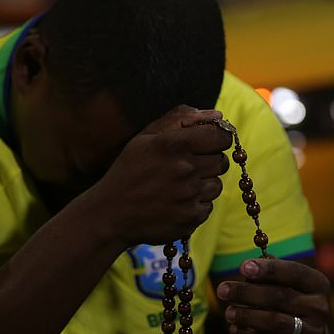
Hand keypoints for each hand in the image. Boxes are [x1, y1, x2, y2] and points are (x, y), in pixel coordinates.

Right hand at [87, 105, 232, 246]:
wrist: (111, 213)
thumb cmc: (129, 170)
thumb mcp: (146, 137)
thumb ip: (181, 119)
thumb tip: (217, 115)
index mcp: (174, 144)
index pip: (222, 136)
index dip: (217, 138)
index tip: (207, 143)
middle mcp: (185, 169)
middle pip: (222, 161)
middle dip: (209, 161)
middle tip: (187, 166)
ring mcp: (189, 196)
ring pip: (217, 185)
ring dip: (203, 184)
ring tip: (178, 186)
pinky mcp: (190, 218)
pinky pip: (207, 206)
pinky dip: (196, 205)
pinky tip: (176, 202)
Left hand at [217, 257, 330, 333]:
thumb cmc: (286, 305)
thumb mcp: (283, 286)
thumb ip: (269, 274)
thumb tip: (249, 265)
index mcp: (317, 284)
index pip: (294, 272)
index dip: (268, 269)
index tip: (242, 267)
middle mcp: (319, 307)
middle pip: (279, 297)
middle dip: (246, 293)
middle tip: (223, 291)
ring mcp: (313, 332)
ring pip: (274, 322)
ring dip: (247, 316)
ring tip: (228, 313)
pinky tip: (235, 330)